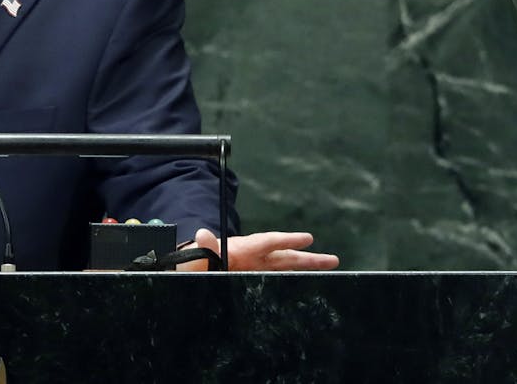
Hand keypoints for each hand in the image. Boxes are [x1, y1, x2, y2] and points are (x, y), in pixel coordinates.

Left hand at [177, 229, 338, 271]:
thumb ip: (202, 249)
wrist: (183, 275)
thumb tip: (203, 232)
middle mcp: (249, 258)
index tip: (308, 239)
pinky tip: (305, 284)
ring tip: (329, 267)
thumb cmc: (189, 264)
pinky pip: (272, 279)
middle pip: (282, 256)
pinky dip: (290, 279)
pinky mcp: (249, 281)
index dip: (286, 240)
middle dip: (307, 258)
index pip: (266, 243)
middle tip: (333, 260)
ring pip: (282, 267)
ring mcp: (251, 269)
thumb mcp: (194, 258)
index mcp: (238, 250)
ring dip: (304, 267)